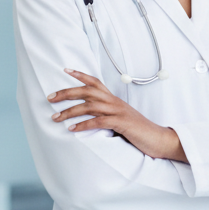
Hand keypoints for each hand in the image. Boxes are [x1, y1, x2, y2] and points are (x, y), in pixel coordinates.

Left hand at [49, 69, 186, 160]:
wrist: (159, 139)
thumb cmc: (139, 132)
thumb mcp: (121, 119)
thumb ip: (107, 115)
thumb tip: (89, 117)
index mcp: (114, 100)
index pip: (96, 82)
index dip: (80, 75)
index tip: (65, 70)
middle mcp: (115, 102)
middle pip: (88, 91)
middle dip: (67, 92)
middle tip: (50, 97)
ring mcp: (119, 112)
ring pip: (90, 106)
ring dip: (70, 111)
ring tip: (55, 118)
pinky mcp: (122, 123)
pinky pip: (99, 121)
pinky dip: (84, 125)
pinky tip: (72, 129)